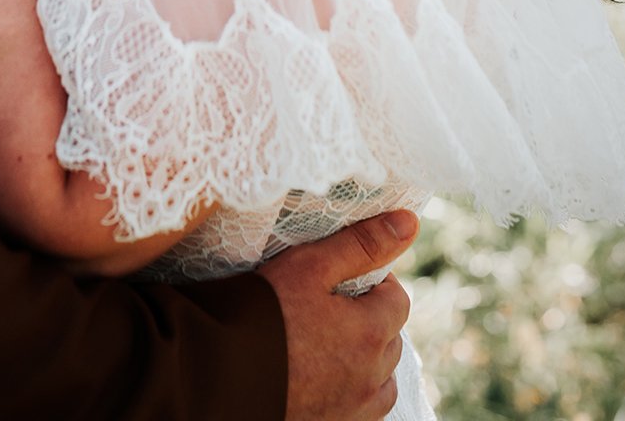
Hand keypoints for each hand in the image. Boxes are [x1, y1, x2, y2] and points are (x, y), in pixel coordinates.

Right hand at [262, 211, 417, 420]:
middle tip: (332, 305)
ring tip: (331, 342)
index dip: (375, 282)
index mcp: (371, 333)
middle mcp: (369, 378)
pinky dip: (353, 392)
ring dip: (368, 361)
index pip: (398, 300)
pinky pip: (361, 411)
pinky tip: (324, 376)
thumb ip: (362, 243)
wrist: (216, 373)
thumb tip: (409, 222)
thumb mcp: (311, 265)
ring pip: (380, 382)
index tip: (344, 277)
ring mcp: (351, 410)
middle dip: (372, 319)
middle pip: (390, 340)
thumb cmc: (262, 311)